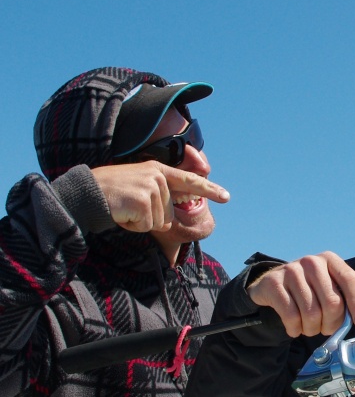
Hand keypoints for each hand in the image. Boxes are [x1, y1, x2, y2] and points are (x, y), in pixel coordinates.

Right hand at [91, 162, 229, 232]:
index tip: (226, 196)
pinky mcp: (143, 200)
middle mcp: (157, 176)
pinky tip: (123, 214)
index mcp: (158, 170)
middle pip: (170, 214)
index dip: (209, 189)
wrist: (86, 194)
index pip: (189, 181)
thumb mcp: (139, 186)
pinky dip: (134, 226)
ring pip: (160, 222)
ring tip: (126, 209)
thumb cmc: (112, 194)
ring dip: (142, 223)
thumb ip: (159, 195)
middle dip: (151, 219)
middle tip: (131, 208)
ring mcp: (151, 187)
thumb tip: (172, 217)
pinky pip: (149, 225)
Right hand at [247, 252, 354, 337]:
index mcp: (331, 261)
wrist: (274, 286)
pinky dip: (295, 329)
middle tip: (326, 328)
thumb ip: (353, 300)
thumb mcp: (332, 290)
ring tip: (309, 326)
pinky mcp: (274, 284)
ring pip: (311, 313)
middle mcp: (312, 262)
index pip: (350, 280)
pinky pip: (291, 316)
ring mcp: (291, 271)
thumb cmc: (310, 290)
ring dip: (312, 329)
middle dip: (332, 324)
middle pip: (332, 303)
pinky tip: (294, 327)